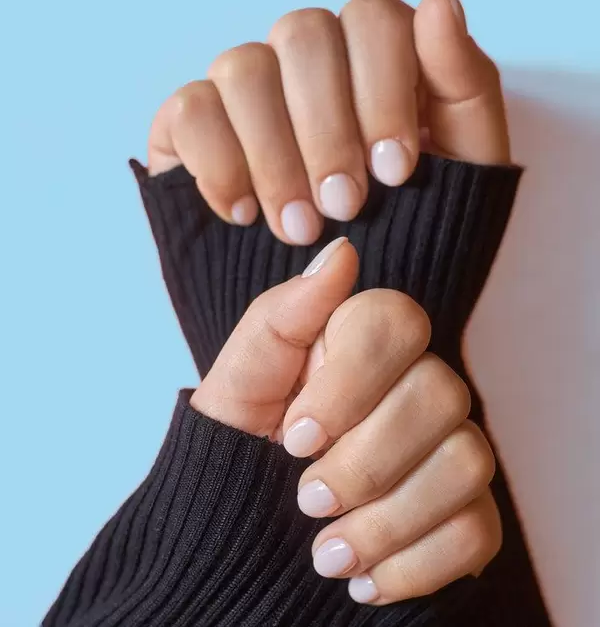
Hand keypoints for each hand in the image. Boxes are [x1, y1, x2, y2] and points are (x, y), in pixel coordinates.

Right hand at [148, 0, 509, 244]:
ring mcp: (248, 82)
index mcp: (378, 48)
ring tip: (300, 227)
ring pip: (244, 67)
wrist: (352, 289)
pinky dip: (218, 163)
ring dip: (275, 154)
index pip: (373, 18)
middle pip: (303, 33)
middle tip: (346, 206)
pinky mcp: (195, 120)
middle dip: (328, 129)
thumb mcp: (466, 160)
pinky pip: (190, 109)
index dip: (383, 90)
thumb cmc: (417, 216)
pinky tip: (245, 213)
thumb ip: (463, 80)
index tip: (395, 171)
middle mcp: (308, 52)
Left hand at [191, 237, 500, 604]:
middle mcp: (418, 385)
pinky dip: (413, 565)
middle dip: (366, 461)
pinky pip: (474, 531)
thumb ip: (283, 316)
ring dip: (387, 521)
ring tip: (327, 553)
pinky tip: (363, 577)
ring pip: (464, 462)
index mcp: (364, 343)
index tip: (295, 435)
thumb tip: (341, 252)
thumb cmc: (244, 443)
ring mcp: (449, 447)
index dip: (352, 381)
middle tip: (305, 500)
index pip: (398, 321)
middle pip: (439, 393)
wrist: (245, 527)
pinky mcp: (465, 513)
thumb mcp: (241, 382)